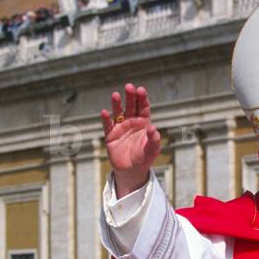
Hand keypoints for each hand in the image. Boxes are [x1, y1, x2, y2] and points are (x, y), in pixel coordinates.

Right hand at [100, 83, 161, 197]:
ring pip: (118, 112)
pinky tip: (105, 112)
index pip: (143, 107)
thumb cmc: (144, 158)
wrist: (131, 171)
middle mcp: (131, 122)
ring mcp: (120, 127)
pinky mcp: (110, 135)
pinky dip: (106, 119)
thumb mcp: (152, 150)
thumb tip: (152, 128)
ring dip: (117, 104)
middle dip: (130, 96)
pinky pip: (108, 125)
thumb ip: (154, 139)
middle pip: (131, 106)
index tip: (141, 90)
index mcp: (143, 123)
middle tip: (129, 86)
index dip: (142, 98)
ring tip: (116, 95)